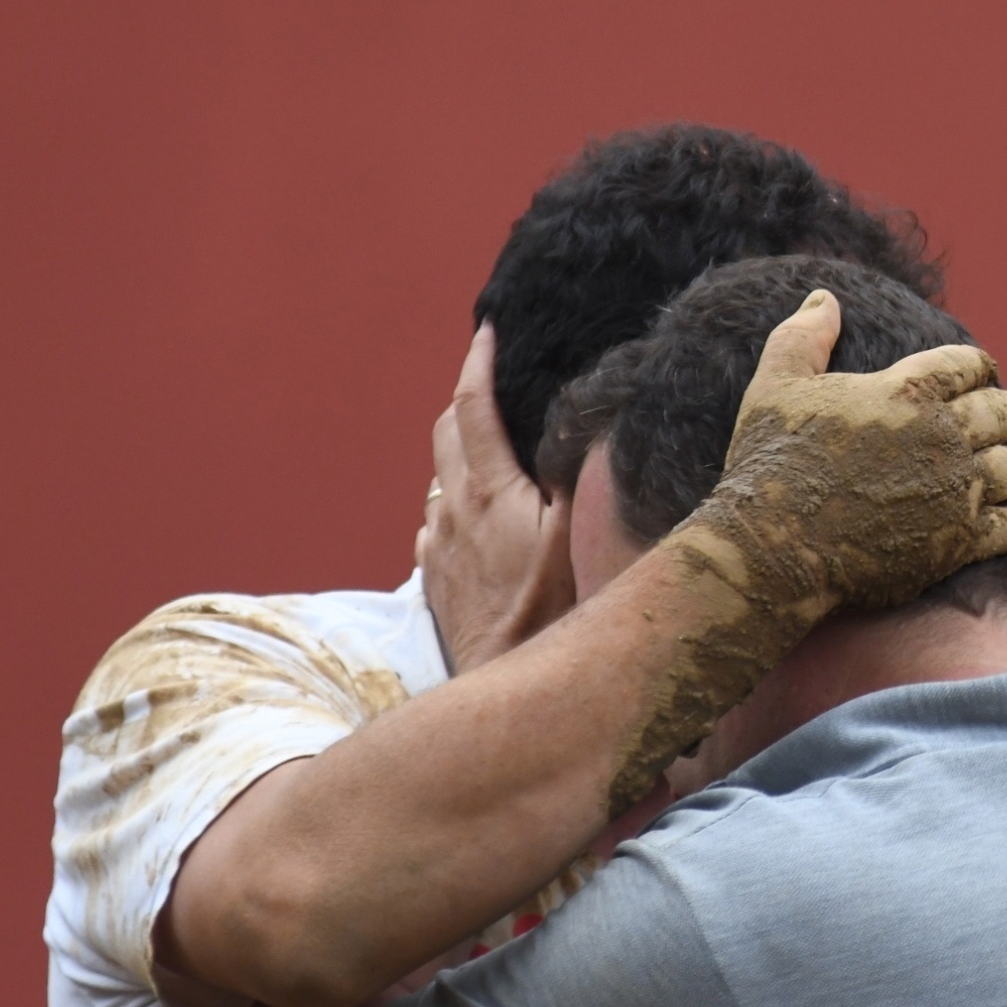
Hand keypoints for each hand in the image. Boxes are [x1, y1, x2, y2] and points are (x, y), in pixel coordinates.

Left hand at [420, 325, 576, 673]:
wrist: (506, 674)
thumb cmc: (553, 605)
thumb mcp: (574, 532)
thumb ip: (568, 473)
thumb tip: (571, 424)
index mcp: (488, 488)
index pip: (472, 405)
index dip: (477, 362)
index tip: (488, 332)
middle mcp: (452, 508)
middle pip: (446, 430)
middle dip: (466, 398)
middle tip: (495, 383)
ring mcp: (436, 542)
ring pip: (440, 476)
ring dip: (462, 453)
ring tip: (497, 451)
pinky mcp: (432, 573)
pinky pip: (437, 520)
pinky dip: (456, 502)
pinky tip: (482, 516)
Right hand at [603, 290, 1006, 810]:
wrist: (773, 545)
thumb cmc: (771, 461)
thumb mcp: (777, 384)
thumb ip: (803, 336)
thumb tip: (823, 298)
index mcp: (908, 390)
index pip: (968, 365)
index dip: (978, 367)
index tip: (982, 372)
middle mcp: (944, 436)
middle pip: (1002, 412)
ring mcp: (955, 491)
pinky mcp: (957, 542)